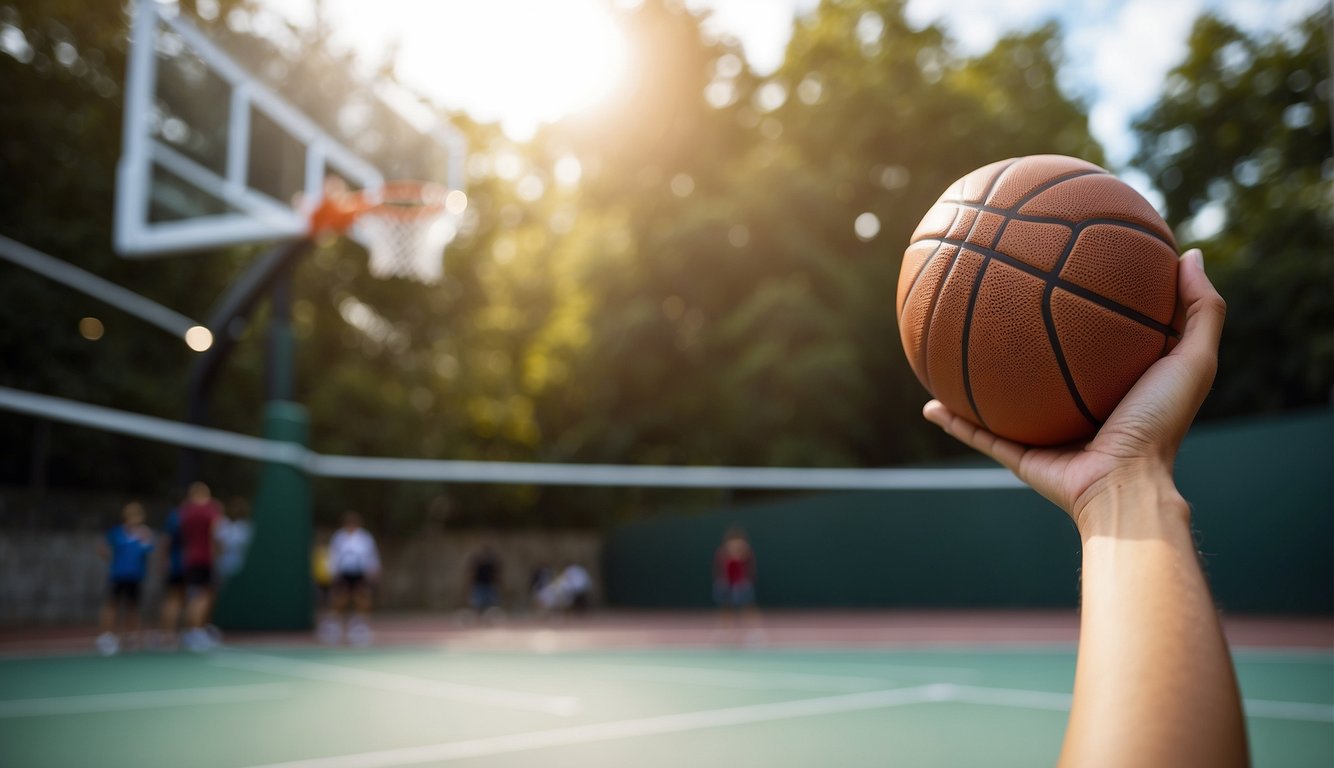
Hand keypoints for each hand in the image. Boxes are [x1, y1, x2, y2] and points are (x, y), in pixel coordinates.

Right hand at [923, 248, 1224, 528]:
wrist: (1125, 484)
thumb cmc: (1160, 425)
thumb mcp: (1192, 360)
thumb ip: (1200, 310)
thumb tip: (1190, 253)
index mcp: (1111, 388)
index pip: (1093, 342)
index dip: (1079, 311)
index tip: (1062, 273)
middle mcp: (1075, 410)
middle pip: (1039, 368)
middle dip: (1017, 339)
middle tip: (997, 304)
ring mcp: (1045, 434)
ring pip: (1000, 402)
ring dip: (975, 380)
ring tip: (951, 349)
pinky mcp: (1020, 456)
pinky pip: (978, 434)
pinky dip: (952, 420)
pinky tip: (928, 402)